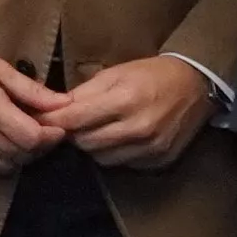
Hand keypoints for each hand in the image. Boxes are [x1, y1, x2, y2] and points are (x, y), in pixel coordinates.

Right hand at [0, 41, 57, 169]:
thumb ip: (30, 89)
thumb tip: (64, 102)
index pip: (31, 138)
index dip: (50, 137)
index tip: (57, 127)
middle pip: (20, 155)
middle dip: (39, 147)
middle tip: (46, 134)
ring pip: (4, 166)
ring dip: (21, 157)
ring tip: (25, 141)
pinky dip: (0, 160)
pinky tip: (3, 144)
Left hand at [30, 51, 217, 172]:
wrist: (197, 86)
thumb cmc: (152, 74)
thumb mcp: (116, 73)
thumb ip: (84, 93)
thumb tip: (53, 109)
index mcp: (125, 99)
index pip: (76, 119)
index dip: (54, 121)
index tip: (40, 119)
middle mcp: (138, 128)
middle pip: (85, 142)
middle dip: (72, 133)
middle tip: (70, 124)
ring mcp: (150, 148)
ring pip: (101, 158)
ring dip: (92, 145)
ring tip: (96, 129)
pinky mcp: (158, 161)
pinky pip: (123, 164)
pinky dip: (114, 153)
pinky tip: (118, 138)